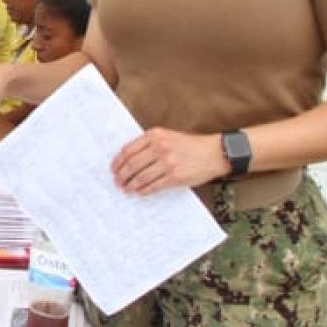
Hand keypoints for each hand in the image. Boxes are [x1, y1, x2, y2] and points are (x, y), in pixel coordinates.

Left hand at [111, 128, 229, 195]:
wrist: (214, 152)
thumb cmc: (189, 145)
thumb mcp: (168, 136)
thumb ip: (149, 144)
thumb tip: (128, 159)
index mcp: (155, 135)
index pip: (128, 150)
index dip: (117, 162)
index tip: (113, 169)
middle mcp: (160, 147)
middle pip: (132, 164)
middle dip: (121, 175)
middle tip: (117, 182)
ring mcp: (168, 163)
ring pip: (140, 177)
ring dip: (130, 185)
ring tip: (125, 189)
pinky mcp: (175, 177)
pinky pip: (153, 186)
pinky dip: (143, 190)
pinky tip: (139, 192)